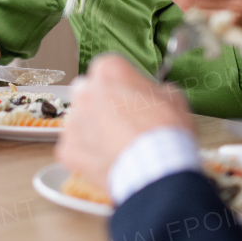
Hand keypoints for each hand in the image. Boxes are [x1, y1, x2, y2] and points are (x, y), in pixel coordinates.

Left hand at [55, 53, 193, 190]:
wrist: (157, 172)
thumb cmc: (166, 134)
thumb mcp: (173, 98)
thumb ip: (153, 89)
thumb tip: (151, 94)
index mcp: (108, 71)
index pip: (109, 68)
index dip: (122, 83)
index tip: (131, 95)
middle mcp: (84, 91)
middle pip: (88, 91)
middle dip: (101, 102)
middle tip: (122, 120)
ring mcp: (74, 121)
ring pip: (80, 120)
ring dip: (93, 129)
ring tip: (118, 145)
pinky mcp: (68, 148)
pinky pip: (75, 147)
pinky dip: (87, 153)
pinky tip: (108, 159)